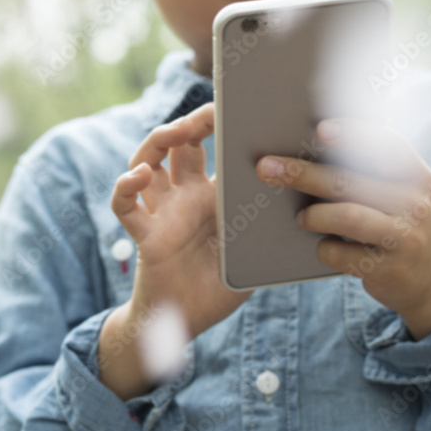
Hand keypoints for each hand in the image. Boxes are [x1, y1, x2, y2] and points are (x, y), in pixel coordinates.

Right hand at [112, 102, 253, 339]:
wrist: (185, 323)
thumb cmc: (218, 288)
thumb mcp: (252, 253)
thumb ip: (269, 230)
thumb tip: (306, 204)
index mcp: (210, 196)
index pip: (207, 148)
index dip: (213, 124)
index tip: (231, 107)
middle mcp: (183, 197)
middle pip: (177, 145)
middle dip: (189, 123)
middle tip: (206, 115)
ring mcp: (161, 212)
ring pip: (146, 162)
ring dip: (156, 142)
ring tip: (173, 133)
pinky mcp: (144, 234)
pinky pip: (125, 206)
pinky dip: (126, 188)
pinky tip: (139, 178)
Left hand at [254, 118, 430, 340]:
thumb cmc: (400, 227)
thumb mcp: (403, 195)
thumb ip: (373, 173)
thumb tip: (312, 146)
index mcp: (416, 176)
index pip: (386, 144)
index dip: (352, 134)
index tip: (319, 128)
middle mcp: (415, 203)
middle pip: (349, 180)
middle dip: (302, 173)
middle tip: (266, 168)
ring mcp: (404, 237)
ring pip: (347, 216)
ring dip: (313, 215)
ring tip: (301, 218)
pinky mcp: (389, 269)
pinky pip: (342, 254)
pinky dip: (325, 249)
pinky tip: (323, 247)